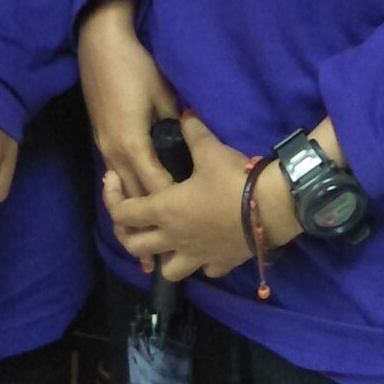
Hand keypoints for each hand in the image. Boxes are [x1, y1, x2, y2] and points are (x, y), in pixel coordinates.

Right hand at [77, 0, 179, 199]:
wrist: (100, 45)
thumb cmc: (136, 67)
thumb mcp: (164, 95)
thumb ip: (175, 125)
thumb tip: (187, 144)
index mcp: (132, 145)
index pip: (156, 188)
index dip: (175, 201)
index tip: (195, 206)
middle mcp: (114, 154)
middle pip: (135, 197)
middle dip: (156, 210)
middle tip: (181, 217)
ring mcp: (103, 148)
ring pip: (122, 188)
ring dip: (140, 200)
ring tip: (164, 208)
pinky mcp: (100, 141)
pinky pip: (117, 174)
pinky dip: (131, 184)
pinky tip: (147, 183)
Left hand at [103, 109, 252, 282]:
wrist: (272, 208)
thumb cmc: (233, 179)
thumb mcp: (210, 149)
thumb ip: (192, 132)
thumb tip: (185, 113)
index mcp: (165, 210)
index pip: (123, 213)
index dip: (112, 198)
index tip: (114, 181)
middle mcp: (175, 238)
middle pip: (135, 247)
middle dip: (125, 233)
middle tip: (131, 217)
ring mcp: (198, 256)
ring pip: (167, 270)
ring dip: (161, 257)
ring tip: (167, 241)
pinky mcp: (221, 263)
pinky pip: (204, 269)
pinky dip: (200, 261)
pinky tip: (205, 247)